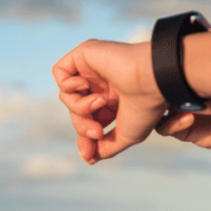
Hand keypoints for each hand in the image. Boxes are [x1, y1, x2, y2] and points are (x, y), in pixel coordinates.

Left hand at [52, 39, 167, 163]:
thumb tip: (90, 157)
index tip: (89, 155)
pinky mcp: (84, 54)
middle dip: (82, 127)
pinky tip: (85, 84)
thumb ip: (107, 147)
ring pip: (67, 96)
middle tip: (97, 133)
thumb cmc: (145, 106)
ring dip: (79, 107)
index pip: (89, 119)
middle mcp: (102, 82)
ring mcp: (92, 68)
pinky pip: (59, 73)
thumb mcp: (127, 135)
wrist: (151, 80)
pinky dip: (68, 85)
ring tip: (99, 102)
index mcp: (114, 98)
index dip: (85, 137)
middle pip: (76, 111)